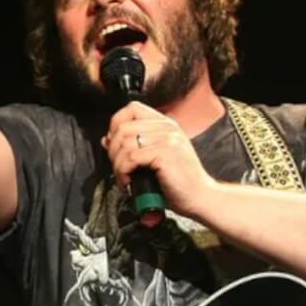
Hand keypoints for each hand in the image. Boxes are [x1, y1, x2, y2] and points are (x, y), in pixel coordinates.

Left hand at [101, 101, 218, 219]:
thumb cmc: (176, 181)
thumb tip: (106, 139)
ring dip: (117, 164)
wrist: (198, 196)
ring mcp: (168, 139)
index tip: (114, 145)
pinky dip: (123, 171)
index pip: (131, 108)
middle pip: (123, 127)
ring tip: (124, 176)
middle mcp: (167, 127)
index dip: (115, 124)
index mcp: (164, 124)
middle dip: (113, 150)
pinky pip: (131, 158)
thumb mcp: (152, 158)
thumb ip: (132, 146)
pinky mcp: (166, 154)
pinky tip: (128, 181)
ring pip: (124, 143)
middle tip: (118, 167)